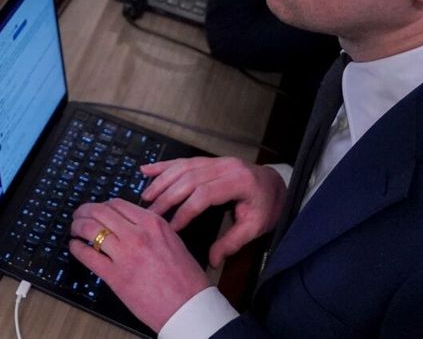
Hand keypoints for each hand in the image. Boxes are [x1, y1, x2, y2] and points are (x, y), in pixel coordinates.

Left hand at [68, 198, 211, 331]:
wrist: (189, 307)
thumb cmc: (186, 279)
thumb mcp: (173, 241)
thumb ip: (150, 229)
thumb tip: (129, 222)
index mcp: (153, 224)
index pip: (117, 204)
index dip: (102, 205)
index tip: (97, 209)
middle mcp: (138, 235)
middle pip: (100, 212)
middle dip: (85, 211)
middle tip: (79, 215)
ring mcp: (125, 255)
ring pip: (91, 229)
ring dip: (77, 226)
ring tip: (74, 229)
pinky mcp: (115, 276)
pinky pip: (88, 255)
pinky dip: (77, 248)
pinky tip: (75, 246)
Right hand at [138, 156, 285, 268]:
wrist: (277, 184)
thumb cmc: (267, 205)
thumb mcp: (255, 227)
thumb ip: (232, 242)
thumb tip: (213, 261)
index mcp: (238, 182)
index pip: (204, 194)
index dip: (185, 210)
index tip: (172, 226)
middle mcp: (225, 166)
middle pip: (189, 179)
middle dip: (167, 196)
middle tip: (151, 213)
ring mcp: (216, 160)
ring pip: (183, 168)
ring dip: (162, 181)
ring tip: (146, 196)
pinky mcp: (210, 160)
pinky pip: (184, 161)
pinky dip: (164, 166)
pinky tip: (147, 169)